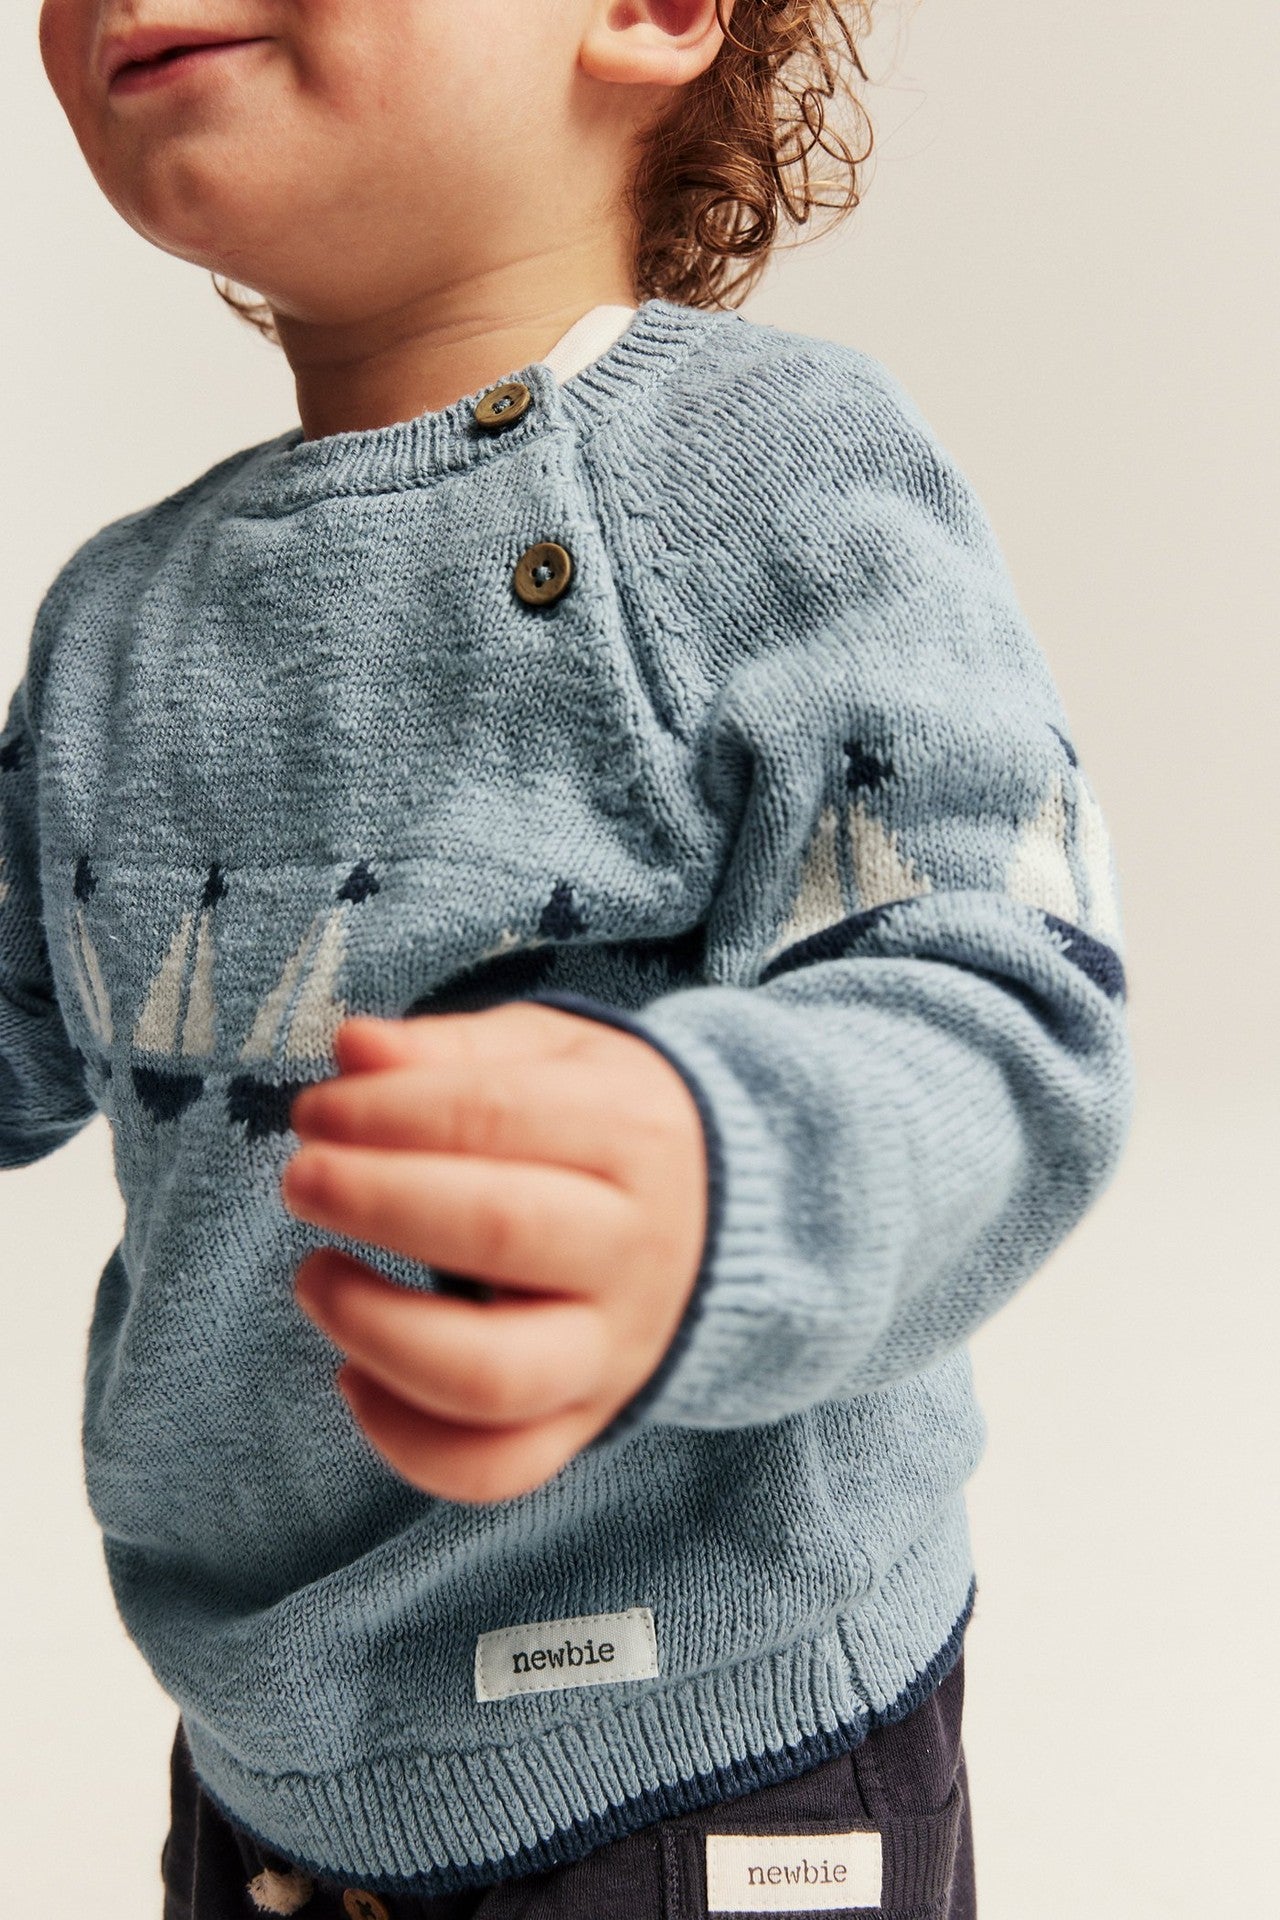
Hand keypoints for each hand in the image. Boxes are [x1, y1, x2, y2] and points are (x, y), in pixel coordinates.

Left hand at [280, 1002, 706, 1503]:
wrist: (720, 1221)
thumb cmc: (605, 1124)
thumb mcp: (554, 1056)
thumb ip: (453, 1050)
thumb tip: (353, 1047)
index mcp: (634, 1134)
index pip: (495, 1116)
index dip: (385, 1112)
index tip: (316, 1111)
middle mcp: (636, 1248)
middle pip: (498, 1231)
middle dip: (375, 1201)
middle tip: (301, 1180)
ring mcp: (613, 1350)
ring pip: (492, 1375)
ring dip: (376, 1329)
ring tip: (314, 1276)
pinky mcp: (583, 1422)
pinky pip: (494, 1466)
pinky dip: (404, 1440)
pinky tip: (350, 1374)